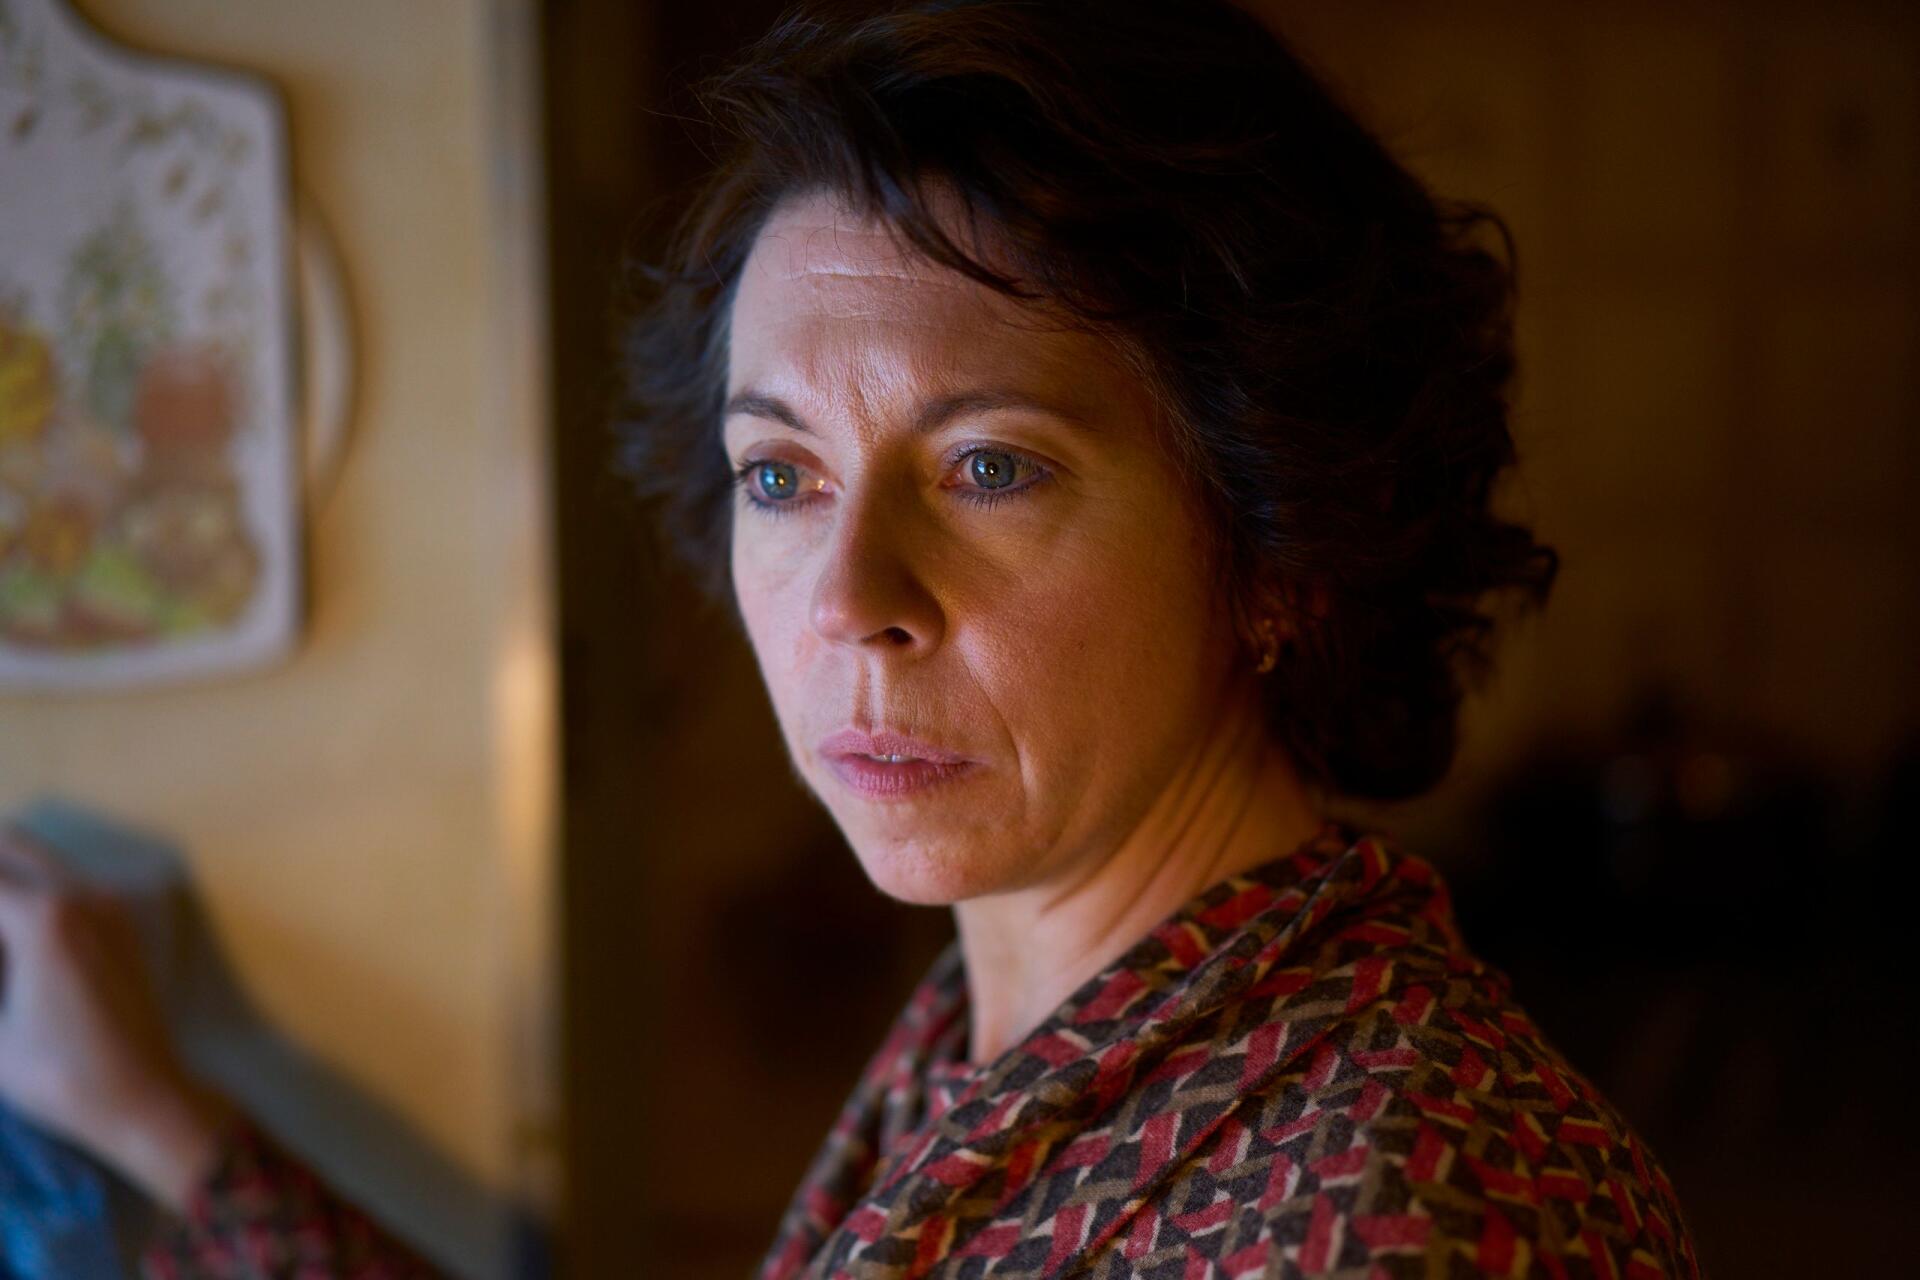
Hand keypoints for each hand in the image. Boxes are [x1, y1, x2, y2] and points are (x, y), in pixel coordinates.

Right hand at [0, 824, 234, 1211]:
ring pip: (40, 863)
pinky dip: (31, 896)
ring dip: (7, 879)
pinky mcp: (122, 926)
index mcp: (44, 915)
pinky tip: (11, 943)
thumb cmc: (57, 1075)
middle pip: (12, 846)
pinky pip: (66, 887)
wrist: (143, 1098)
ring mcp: (110, 906)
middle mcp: (83, 895)